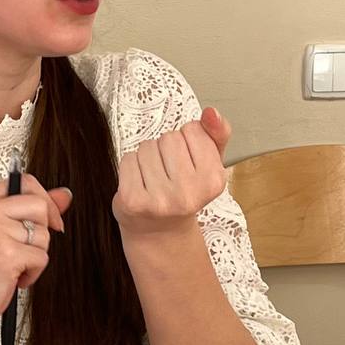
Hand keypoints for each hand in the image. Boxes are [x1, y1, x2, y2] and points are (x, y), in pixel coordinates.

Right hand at [0, 173, 72, 343]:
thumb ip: (28, 210)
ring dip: (35, 256)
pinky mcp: (5, 254)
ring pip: (43, 234)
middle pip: (39, 206)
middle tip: (23, 251)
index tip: (46, 220)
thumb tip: (64, 195)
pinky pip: (42, 257)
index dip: (44, 199)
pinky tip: (13, 279)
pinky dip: (33, 273)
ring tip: (12, 267)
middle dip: (42, 232)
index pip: (24, 182)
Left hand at [112, 107, 230, 239]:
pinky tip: (140, 184)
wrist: (160, 231)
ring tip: (154, 179)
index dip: (187, 141)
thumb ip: (217, 134)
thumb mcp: (210, 163)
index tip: (188, 163)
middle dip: (166, 149)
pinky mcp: (133, 201)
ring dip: (147, 158)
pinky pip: (127, 160)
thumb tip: (211, 112)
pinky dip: (130, 167)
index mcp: (213, 181)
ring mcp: (159, 200)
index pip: (192, 129)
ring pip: (146, 147)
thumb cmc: (185, 191)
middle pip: (168, 138)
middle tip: (169, 173)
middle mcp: (189, 194)